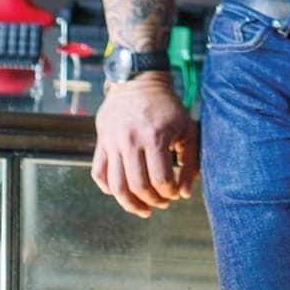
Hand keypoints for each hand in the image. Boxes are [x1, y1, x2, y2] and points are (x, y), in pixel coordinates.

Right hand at [91, 73, 198, 217]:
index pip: (161, 179)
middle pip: (138, 186)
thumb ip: (190, 160)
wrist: (138, 81)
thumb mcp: (187, 127)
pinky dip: (108, 189)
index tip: (175, 192)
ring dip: (130, 204)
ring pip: (116, 186)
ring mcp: (113, 142)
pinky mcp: (101, 142)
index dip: (170, 192)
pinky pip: (99, 174)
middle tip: (162, 202)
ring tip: (143, 208)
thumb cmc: (167, 106)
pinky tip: (123, 192)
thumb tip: (185, 194)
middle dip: (153, 201)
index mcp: (155, 137)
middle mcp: (131, 141)